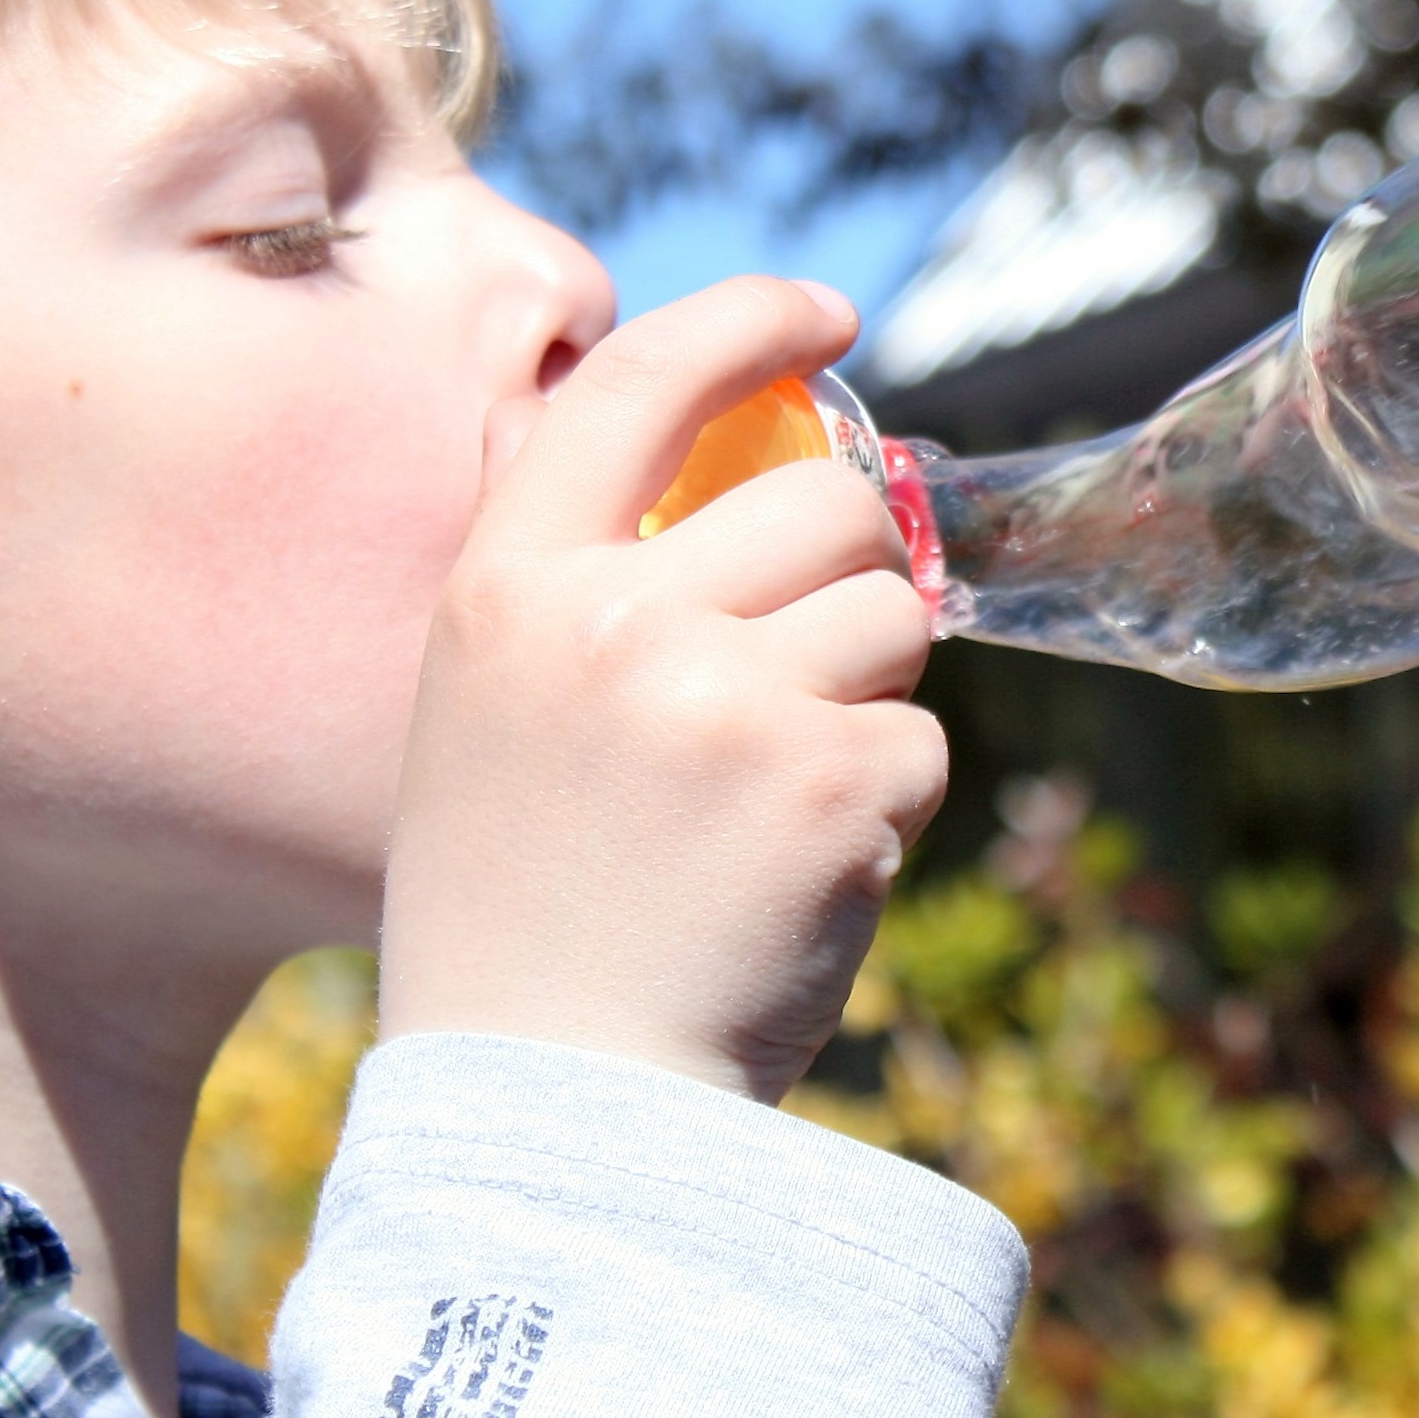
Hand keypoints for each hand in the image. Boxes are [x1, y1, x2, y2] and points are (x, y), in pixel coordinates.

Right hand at [378, 276, 946, 1102]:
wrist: (550, 1103)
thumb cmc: (524, 903)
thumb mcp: (497, 706)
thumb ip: (595, 584)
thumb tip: (766, 482)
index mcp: (510, 586)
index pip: (636, 381)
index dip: (744, 322)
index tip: (824, 314)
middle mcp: (613, 620)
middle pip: (824, 505)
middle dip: (848, 579)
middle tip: (800, 681)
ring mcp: (723, 699)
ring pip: (892, 618)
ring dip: (867, 696)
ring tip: (773, 802)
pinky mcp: (825, 785)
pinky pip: (920, 739)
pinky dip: (884, 803)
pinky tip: (798, 874)